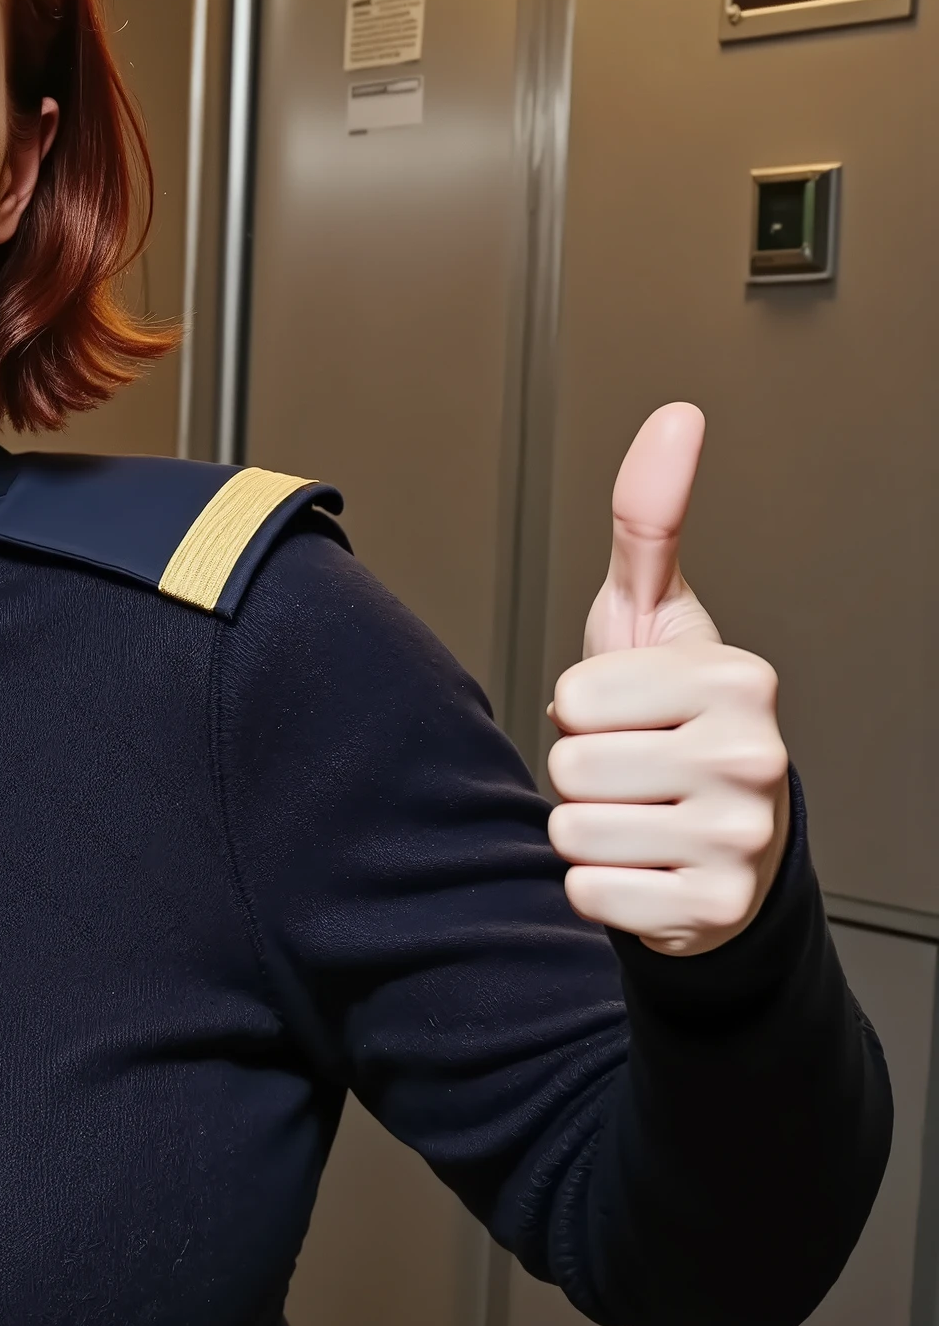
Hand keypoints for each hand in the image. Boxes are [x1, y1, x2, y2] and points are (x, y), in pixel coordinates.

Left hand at [546, 403, 789, 957]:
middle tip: (630, 773)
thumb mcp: (653, 615)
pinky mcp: (713, 907)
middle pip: (571, 767)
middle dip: (581, 772)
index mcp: (737, 681)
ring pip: (574, 832)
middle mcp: (754, 757)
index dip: (580, 711)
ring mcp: (740, 837)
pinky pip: (589, 894)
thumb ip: (650, 520)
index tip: (629, 717)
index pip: (576, 699)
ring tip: (636, 817)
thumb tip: (674, 418)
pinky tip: (643, 868)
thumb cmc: (673, 725)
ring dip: (587, 831)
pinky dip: (597, 889)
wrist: (721, 843)